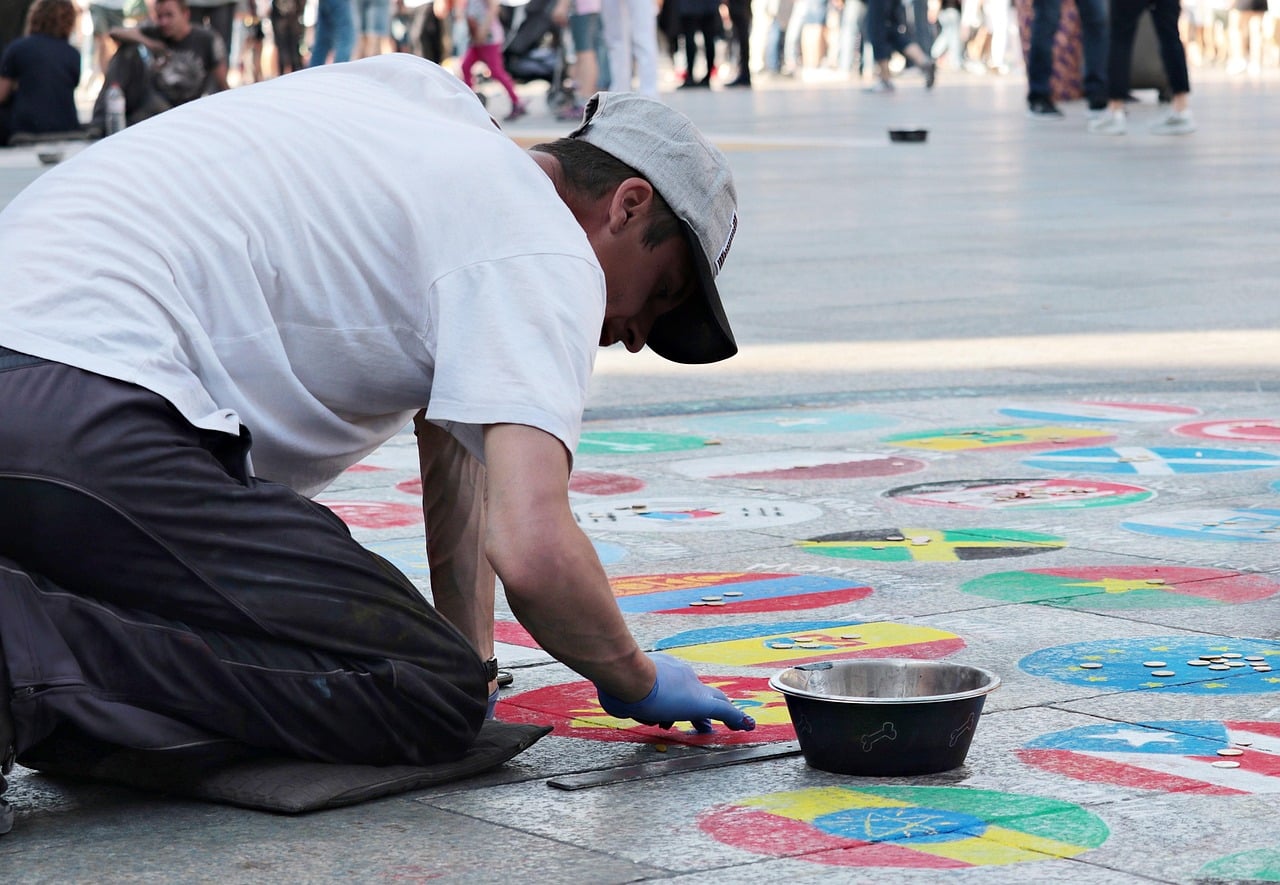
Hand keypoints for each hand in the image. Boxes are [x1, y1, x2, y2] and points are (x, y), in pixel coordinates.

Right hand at [596, 653, 756, 733]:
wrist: (630, 676)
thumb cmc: (620, 683)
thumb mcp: (619, 693)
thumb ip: (621, 698)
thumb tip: (616, 702)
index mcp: (663, 673)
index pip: (677, 687)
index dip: (681, 699)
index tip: (678, 708)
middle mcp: (680, 677)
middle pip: (699, 693)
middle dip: (704, 708)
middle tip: (707, 723)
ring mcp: (692, 689)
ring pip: (712, 702)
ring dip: (716, 716)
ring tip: (728, 726)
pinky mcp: (702, 703)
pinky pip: (725, 711)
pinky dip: (736, 719)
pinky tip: (747, 726)